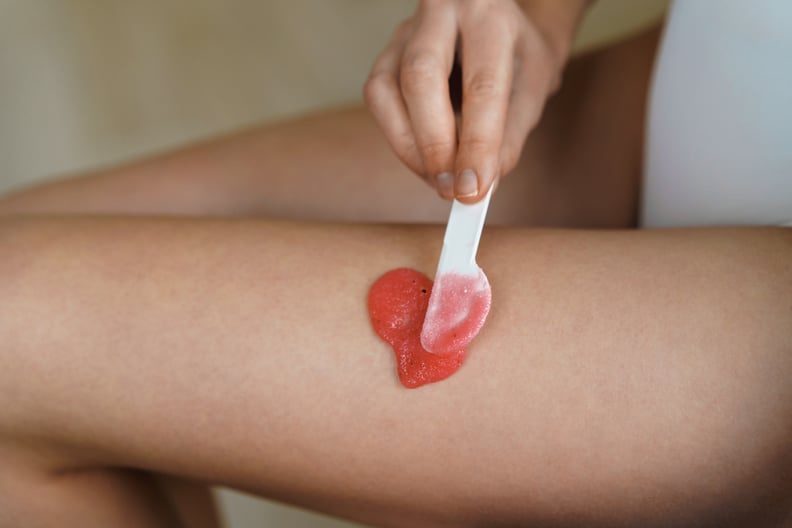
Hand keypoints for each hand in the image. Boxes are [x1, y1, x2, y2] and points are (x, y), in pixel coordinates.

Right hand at [365, 0, 586, 202]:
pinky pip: (378, 98)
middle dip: (433, 145)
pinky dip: (399, 137)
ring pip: (386, 90)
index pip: (482, 84)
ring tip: (439, 178)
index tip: (474, 188)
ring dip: (409, 147)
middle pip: (421, 78)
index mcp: (490, 13)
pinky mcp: (387, 53)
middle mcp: (442, 12)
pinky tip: (423, 156)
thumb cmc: (520, 53)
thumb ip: (512, 134)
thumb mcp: (535, 85)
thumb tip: (483, 181)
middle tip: (450, 189)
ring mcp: (406, 31)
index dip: (478, 143)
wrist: (502, 21)